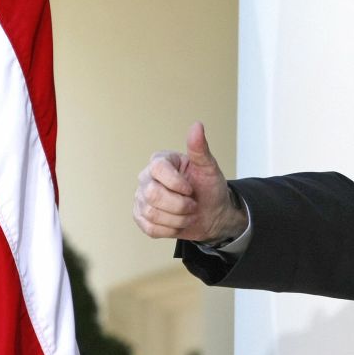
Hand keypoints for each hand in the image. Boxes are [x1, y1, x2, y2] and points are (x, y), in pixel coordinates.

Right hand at [133, 121, 245, 242]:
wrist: (213, 214)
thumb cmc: (210, 188)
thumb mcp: (209, 168)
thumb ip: (200, 148)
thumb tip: (197, 125)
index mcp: (161, 161)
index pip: (157, 168)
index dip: (176, 183)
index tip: (191, 189)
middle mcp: (146, 178)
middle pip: (152, 194)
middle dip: (180, 205)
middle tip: (193, 204)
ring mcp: (141, 198)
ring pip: (152, 214)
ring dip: (178, 219)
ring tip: (188, 214)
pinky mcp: (141, 217)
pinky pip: (150, 228)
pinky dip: (170, 229)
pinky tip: (179, 223)